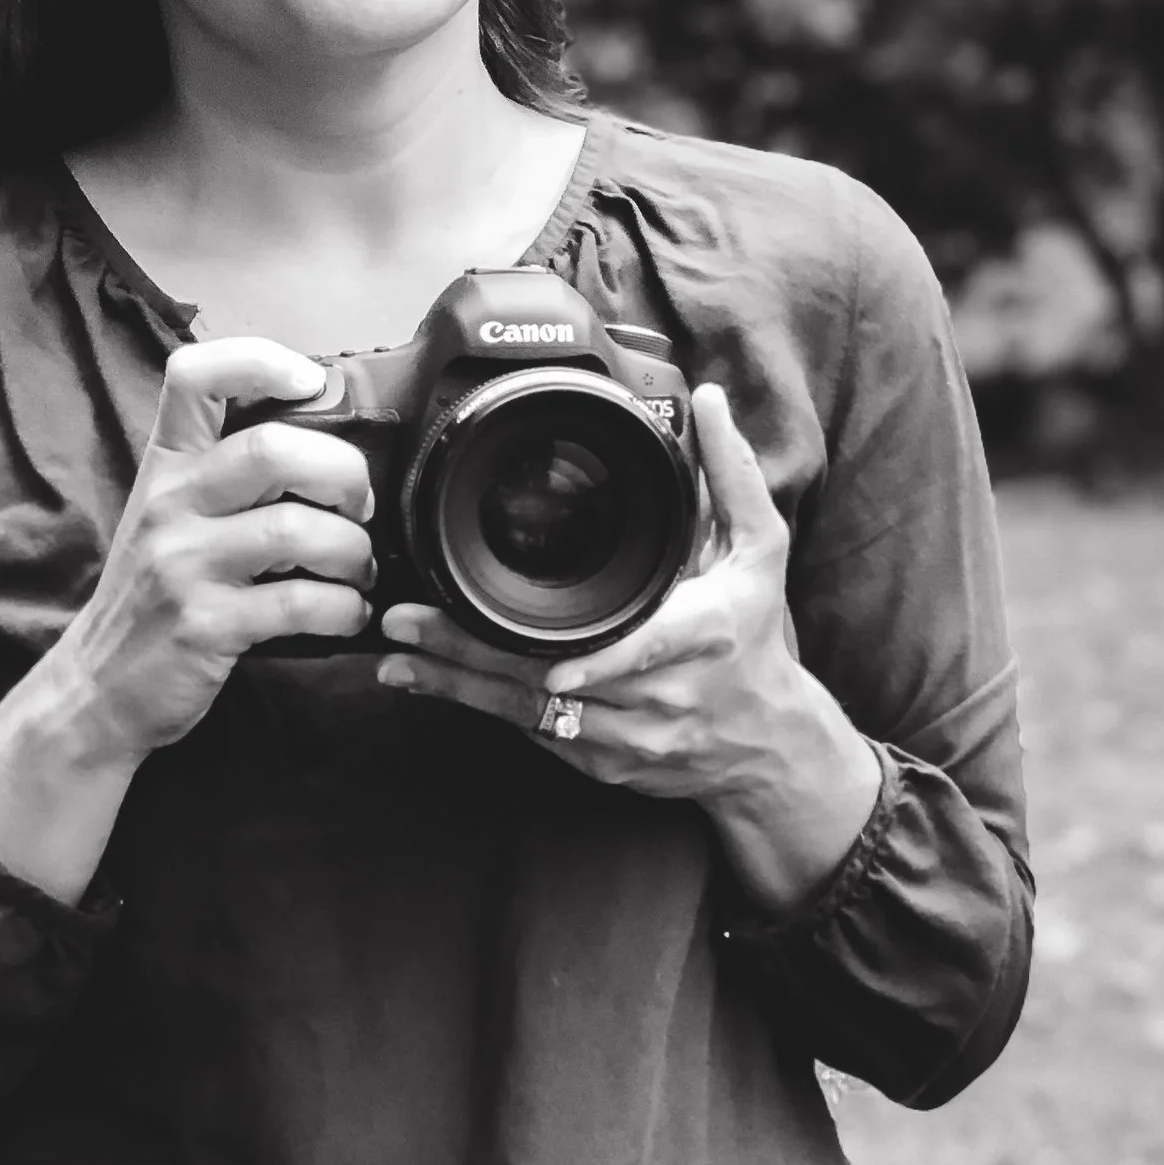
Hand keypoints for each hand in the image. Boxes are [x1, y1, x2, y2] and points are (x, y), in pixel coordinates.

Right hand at [53, 335, 376, 756]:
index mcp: (165, 464)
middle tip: (357, 507)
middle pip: (272, 449)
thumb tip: (328, 445)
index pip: (194, 375)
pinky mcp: (206, 624)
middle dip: (344, 474)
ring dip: (352, 551)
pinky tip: (346, 613)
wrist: (99, 685)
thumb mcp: (172, 518)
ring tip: (357, 570)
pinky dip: (343, 608)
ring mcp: (184, 564)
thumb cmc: (154, 594)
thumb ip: (229, 477)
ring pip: (297, 530)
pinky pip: (300, 602)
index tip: (312, 384)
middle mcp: (170, 503)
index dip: (261, 361)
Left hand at [375, 383, 883, 907]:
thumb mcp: (763, 552)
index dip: (583, 656)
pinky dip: (475, 708)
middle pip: (554, 682)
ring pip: (529, 715)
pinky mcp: (601, 762)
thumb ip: (733, 474)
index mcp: (702, 635)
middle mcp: (661, 695)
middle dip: (473, 655)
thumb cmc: (755, 640)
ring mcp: (628, 737)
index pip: (636, 648)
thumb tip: (707, 402)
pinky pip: (529, 736)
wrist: (765, 746)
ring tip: (398, 656)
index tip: (517, 638)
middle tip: (409, 623)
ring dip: (457, 684)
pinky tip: (428, 682)